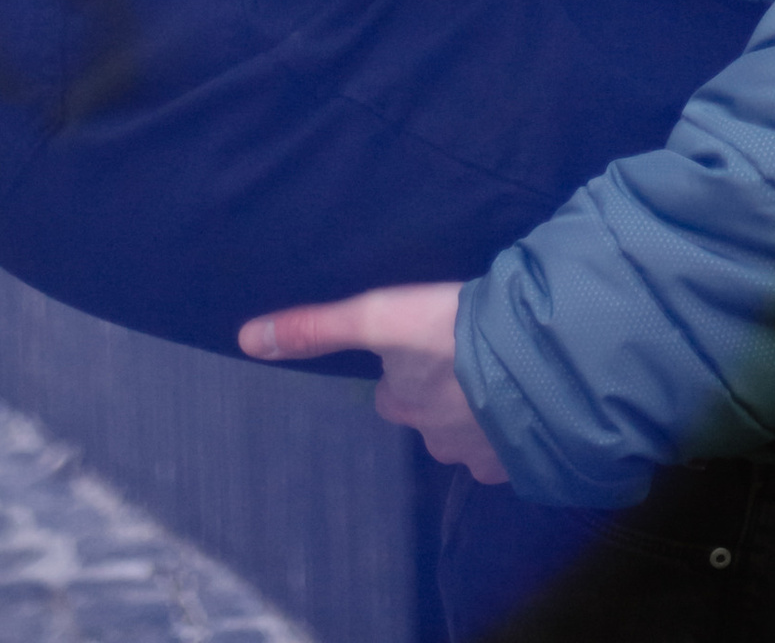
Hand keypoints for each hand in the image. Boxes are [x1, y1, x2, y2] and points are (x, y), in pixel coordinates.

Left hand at [239, 280, 506, 485]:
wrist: (530, 359)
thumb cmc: (451, 332)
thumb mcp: (378, 316)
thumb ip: (316, 326)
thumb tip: (245, 339)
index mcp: (402, 402)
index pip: (393, 391)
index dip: (404, 370)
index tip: (422, 348)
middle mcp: (434, 437)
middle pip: (429, 413)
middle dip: (441, 393)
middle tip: (463, 358)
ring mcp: (480, 453)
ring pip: (471, 431)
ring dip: (479, 409)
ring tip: (500, 373)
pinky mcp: (519, 458)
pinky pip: (510, 447)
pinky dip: (512, 428)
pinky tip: (527, 398)